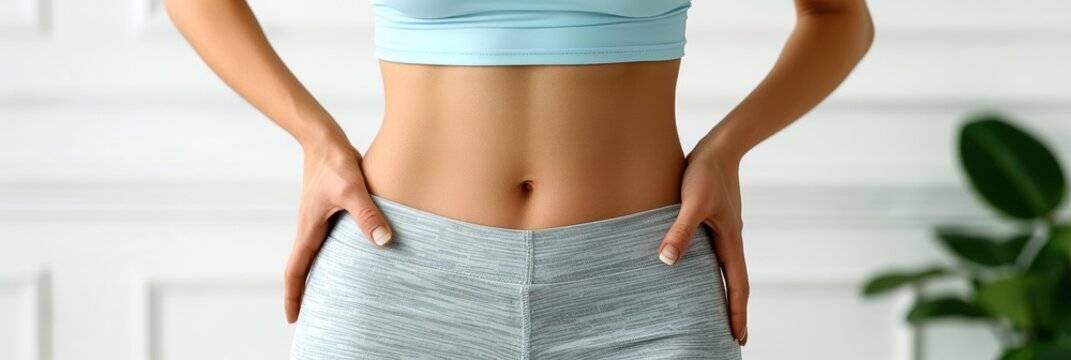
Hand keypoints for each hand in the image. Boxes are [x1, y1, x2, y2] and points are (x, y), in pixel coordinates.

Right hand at [283, 142, 394, 323]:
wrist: (325, 139)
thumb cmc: (334, 162)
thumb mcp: (352, 189)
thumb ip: (367, 215)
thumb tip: (384, 242)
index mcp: (309, 229)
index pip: (296, 270)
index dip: (294, 296)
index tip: (294, 318)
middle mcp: (311, 227)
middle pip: (304, 268)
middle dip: (306, 292)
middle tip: (312, 316)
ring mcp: (319, 219)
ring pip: (317, 255)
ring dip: (320, 275)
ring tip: (332, 295)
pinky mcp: (330, 209)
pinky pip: (329, 241)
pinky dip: (334, 256)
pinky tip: (351, 258)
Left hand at [658, 148, 748, 345]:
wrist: (718, 146)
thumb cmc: (705, 172)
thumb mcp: (692, 202)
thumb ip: (680, 230)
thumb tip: (667, 261)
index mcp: (730, 241)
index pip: (737, 286)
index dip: (737, 313)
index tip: (738, 338)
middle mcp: (729, 240)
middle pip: (734, 283)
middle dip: (733, 311)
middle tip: (730, 337)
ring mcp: (722, 231)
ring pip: (724, 270)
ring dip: (722, 292)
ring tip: (713, 313)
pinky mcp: (712, 221)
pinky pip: (713, 255)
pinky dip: (709, 272)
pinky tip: (694, 273)